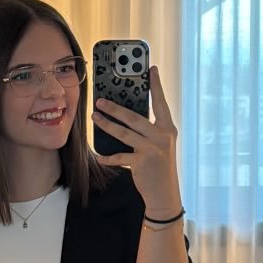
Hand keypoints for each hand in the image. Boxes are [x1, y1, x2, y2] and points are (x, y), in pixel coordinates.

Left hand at [92, 64, 182, 216]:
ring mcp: (152, 149)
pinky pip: (119, 157)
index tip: (151, 68)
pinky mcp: (141, 163)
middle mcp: (161, 136)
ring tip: (94, 117)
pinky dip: (108, 157)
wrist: (165, 194)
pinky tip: (99, 156)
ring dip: (106, 124)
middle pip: (134, 117)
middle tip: (100, 100)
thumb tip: (127, 116)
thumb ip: (149, 131)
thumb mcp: (160, 145)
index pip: (160, 103)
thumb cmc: (159, 167)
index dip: (156, 85)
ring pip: (123, 133)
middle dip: (115, 107)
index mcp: (167, 129)